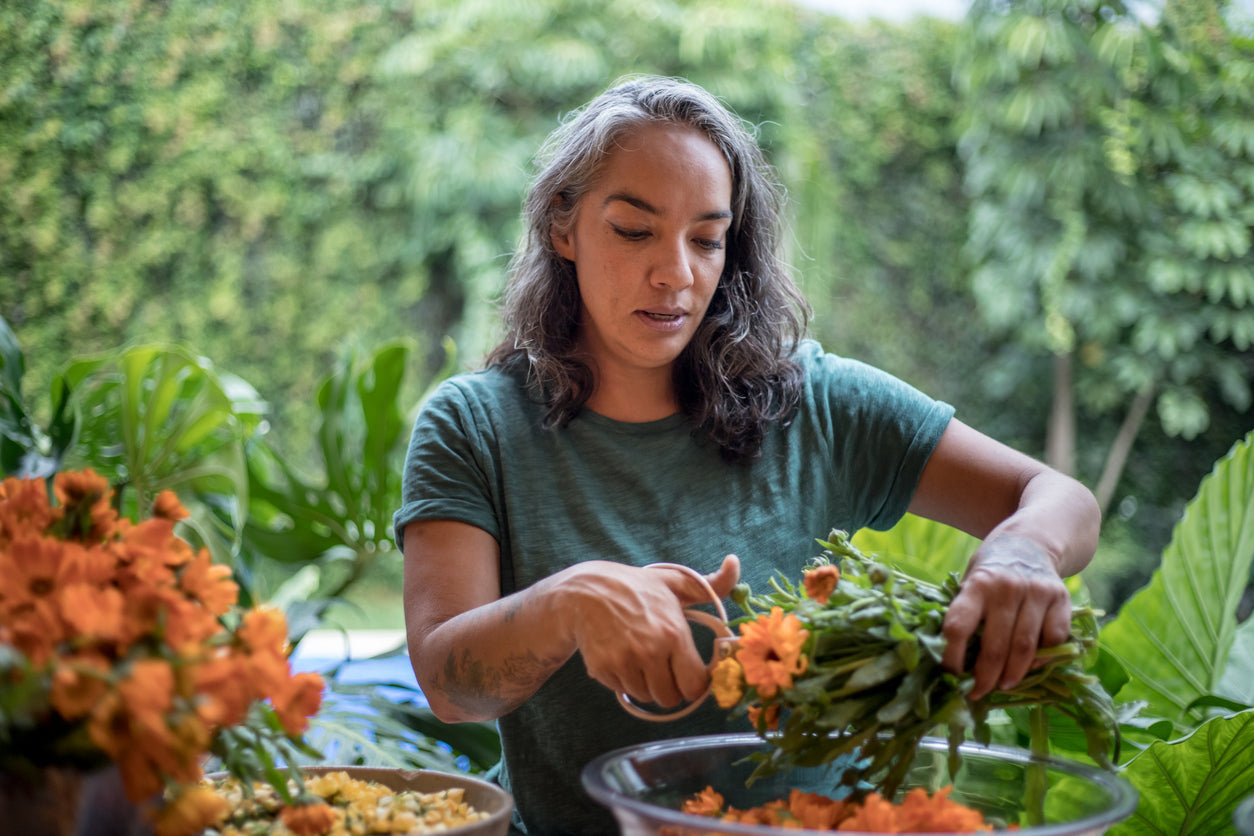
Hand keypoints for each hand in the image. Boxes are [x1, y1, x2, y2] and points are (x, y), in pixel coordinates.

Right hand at [559, 556, 739, 707]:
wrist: (584, 592)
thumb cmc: (635, 588)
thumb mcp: (674, 582)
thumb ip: (711, 584)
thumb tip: (734, 562)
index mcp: (673, 633)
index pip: (695, 685)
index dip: (695, 683)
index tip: (690, 672)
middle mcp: (650, 651)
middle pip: (670, 698)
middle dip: (670, 687)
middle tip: (664, 667)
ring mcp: (624, 662)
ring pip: (646, 697)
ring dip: (646, 684)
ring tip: (641, 658)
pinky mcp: (603, 669)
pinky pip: (623, 691)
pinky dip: (624, 681)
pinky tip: (622, 657)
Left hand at [941, 535, 1070, 699]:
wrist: (1029, 542)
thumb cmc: (990, 570)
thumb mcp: (968, 582)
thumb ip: (964, 614)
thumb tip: (953, 662)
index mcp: (977, 584)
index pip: (959, 626)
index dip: (952, 656)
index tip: (950, 676)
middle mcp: (1007, 588)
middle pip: (996, 647)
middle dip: (985, 678)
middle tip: (977, 692)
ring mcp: (1037, 593)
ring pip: (1026, 649)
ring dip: (1013, 675)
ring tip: (1003, 686)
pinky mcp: (1061, 598)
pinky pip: (1053, 639)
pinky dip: (1043, 658)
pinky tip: (1031, 665)